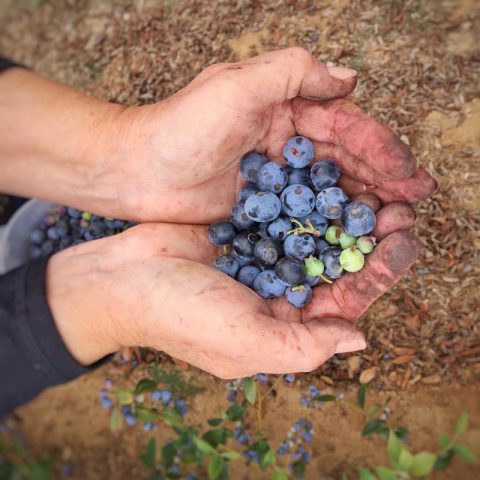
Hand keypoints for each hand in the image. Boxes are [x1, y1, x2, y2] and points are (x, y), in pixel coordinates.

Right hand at [46, 219, 417, 377]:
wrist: (123, 278)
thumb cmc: (181, 316)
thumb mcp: (245, 342)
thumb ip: (303, 346)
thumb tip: (359, 340)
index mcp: (288, 326)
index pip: (348, 301)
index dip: (380, 272)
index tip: (403, 240)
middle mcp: (282, 293)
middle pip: (339, 263)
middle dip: (371, 236)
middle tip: (401, 203)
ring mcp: (264, 257)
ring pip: (318, 234)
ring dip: (345, 210)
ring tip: (376, 182)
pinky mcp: (247, 227)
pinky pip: (287, 211)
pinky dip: (309, 196)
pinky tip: (330, 172)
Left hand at [97, 47, 435, 222]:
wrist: (136, 171)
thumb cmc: (181, 126)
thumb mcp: (237, 83)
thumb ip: (293, 72)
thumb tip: (350, 78)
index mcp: (284, 108)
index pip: (343, 126)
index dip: (379, 149)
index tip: (408, 174)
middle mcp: (284, 141)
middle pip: (343, 162)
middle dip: (381, 180)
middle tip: (414, 202)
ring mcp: (274, 177)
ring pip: (328, 190)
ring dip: (362, 205)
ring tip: (395, 223)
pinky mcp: (260, 207)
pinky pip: (302, 215)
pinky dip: (328, 225)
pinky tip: (351, 239)